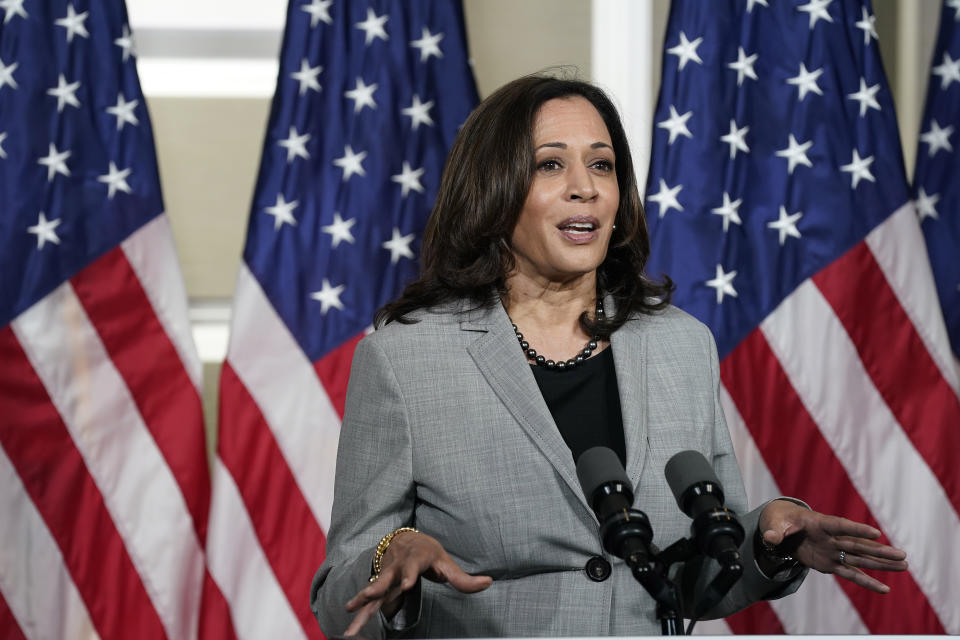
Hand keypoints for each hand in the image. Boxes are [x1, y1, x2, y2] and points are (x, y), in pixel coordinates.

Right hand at [344, 531, 491, 635]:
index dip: (410, 574)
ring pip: (372, 589)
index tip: (407, 583)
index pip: (412, 567)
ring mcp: (386, 576)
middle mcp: (397, 567)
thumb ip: (464, 578)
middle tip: (370, 596)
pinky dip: (358, 609)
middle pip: (386, 578)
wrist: (405, 540)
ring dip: (361, 601)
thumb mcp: (446, 563)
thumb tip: (488, 583)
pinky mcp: (380, 586)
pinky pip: (368, 599)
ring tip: (350, 612)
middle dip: (377, 587)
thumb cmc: (428, 553)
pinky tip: (348, 622)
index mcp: (415, 559)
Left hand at [759, 500, 907, 592]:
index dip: (857, 529)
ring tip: (904, 566)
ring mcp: (833, 551)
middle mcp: (831, 538)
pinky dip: (867, 582)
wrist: (782, 527)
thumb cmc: (780, 521)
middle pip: (858, 545)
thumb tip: (770, 538)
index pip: (840, 526)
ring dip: (881, 564)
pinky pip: (851, 574)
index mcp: (819, 524)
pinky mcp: (831, 564)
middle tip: (903, 555)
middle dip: (879, 551)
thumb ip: (774, 532)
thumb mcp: (774, 524)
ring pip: (860, 559)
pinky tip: (885, 589)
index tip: (876, 533)